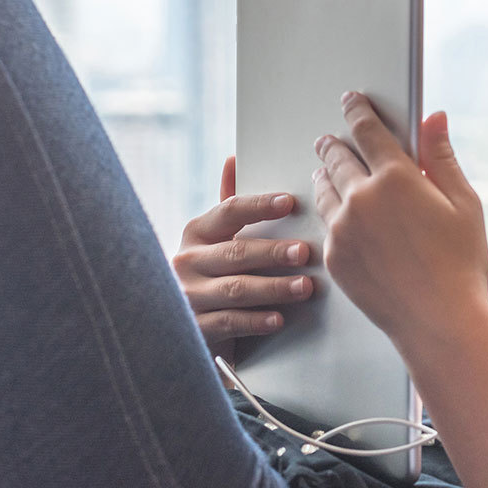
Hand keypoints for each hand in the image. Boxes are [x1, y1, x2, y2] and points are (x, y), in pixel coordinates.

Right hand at [173, 155, 313, 361]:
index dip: (259, 206)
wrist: (181, 328)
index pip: (229, 211)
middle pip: (236, 252)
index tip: (289, 202)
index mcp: (197, 232)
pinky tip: (279, 319)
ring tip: (305, 287)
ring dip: (274, 288)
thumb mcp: (215, 239)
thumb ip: (229, 205)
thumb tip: (233, 158)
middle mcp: (187, 261)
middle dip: (273, 252)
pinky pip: (229, 322)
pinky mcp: (195, 328)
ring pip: (236, 289)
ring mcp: (188, 295)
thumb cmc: (211, 274)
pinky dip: (256, 320)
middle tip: (305, 252)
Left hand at [312, 92, 487, 346]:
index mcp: (397, 178)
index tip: (352, 101)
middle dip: (334, 142)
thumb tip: (434, 118)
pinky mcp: (334, 256)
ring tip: (328, 171)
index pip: (367, 130)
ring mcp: (343, 229)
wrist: (439, 321)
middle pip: (337, 156)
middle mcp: (362, 199)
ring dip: (325, 174)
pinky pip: (325, 223)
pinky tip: (337, 213)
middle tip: (331, 138)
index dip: (358, 110)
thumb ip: (441, 157)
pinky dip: (329, 211)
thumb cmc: (460, 265)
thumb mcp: (463, 204)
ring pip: (324, 188)